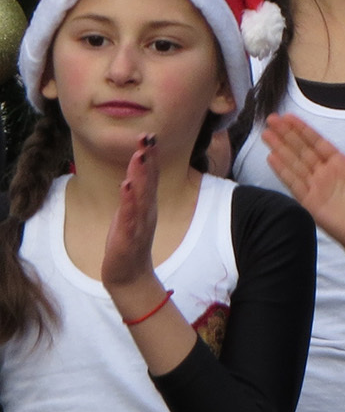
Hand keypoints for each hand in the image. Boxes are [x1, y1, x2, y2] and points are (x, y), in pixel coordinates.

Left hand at [100, 135, 162, 291]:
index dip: (151, 156)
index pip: (151, 177)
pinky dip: (129, 200)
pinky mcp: (129, 236)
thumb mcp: (132, 214)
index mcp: (147, 204)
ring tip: (140, 155)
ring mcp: (140, 223)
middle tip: (148, 137)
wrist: (128, 275)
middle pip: (150, 181)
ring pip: (142, 195)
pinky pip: (130, 216)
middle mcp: (147, 210)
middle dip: (148, 158)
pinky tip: (127, 186)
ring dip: (142, 175)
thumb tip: (136, 172)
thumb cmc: (128, 243)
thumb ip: (136, 193)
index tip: (149, 136)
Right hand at [264, 116, 344, 282]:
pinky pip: (293, 183)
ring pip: (294, 163)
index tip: (288, 117)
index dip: (303, 130)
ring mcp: (316, 187)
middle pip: (301, 149)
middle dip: (286, 134)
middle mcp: (325, 173)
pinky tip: (272, 157)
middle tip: (270, 119)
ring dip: (280, 149)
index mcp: (341, 164)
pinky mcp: (309, 202)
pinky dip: (282, 171)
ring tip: (266, 133)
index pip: (317, 142)